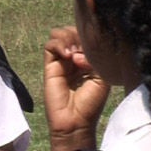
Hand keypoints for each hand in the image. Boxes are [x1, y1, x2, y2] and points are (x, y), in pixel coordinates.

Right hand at [43, 26, 109, 150]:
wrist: (76, 120)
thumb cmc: (91, 101)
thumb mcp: (101, 76)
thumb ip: (93, 57)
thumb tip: (76, 51)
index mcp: (88, 57)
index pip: (84, 35)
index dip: (87, 33)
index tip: (94, 42)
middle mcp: (74, 55)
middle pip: (70, 30)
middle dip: (77, 33)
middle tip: (82, 48)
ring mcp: (61, 59)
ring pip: (58, 34)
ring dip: (67, 37)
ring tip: (74, 52)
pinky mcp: (49, 65)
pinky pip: (49, 45)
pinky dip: (58, 44)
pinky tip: (67, 54)